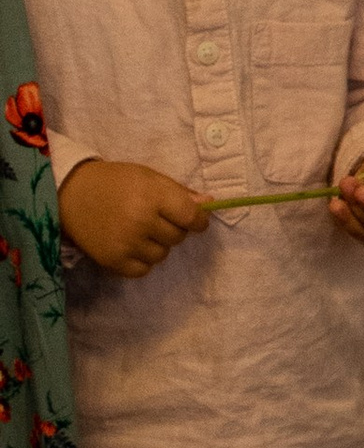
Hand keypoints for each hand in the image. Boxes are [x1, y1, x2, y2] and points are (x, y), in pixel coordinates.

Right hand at [58, 159, 209, 276]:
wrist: (71, 194)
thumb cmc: (114, 181)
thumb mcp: (148, 176)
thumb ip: (179, 191)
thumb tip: (208, 204)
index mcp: (152, 196)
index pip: (191, 217)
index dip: (199, 220)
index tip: (197, 221)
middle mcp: (141, 222)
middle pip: (178, 237)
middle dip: (174, 229)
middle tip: (157, 219)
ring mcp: (126, 244)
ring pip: (162, 255)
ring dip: (158, 245)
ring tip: (140, 231)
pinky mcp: (112, 261)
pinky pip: (143, 270)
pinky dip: (142, 260)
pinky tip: (130, 245)